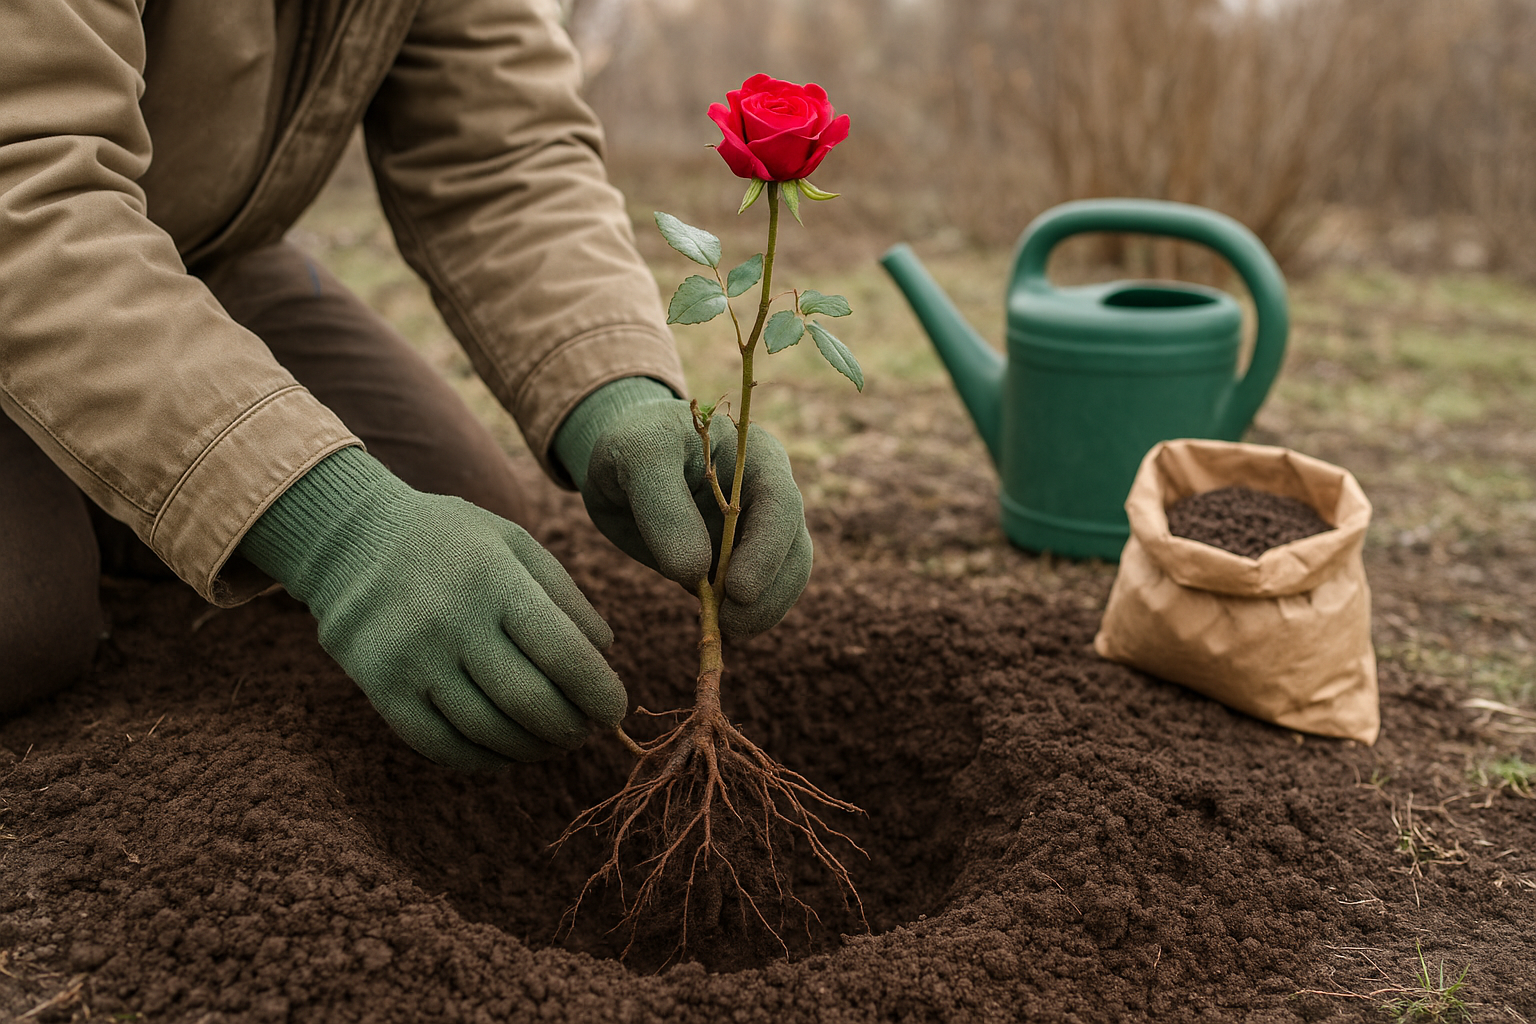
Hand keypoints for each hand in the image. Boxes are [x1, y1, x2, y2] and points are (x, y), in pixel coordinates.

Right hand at [239, 448, 624, 770]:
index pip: (563, 654)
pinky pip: (443, 746)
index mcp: (495, 579)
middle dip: (571, 728)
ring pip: (490, 732)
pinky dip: (485, 759)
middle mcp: (452, 620)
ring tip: (552, 741)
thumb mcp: (513, 543)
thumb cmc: (451, 541)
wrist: (350, 537)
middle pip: (530, 703)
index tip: (614, 709)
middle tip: (585, 730)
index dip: (599, 693)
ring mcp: (412, 658)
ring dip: (533, 748)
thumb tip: (606, 653)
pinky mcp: (381, 688)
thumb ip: (564, 595)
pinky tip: (506, 750)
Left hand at [562, 387, 812, 639]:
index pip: (781, 504)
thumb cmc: (633, 445)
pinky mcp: (740, 563)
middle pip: (795, 549)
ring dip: (761, 612)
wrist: (622, 461)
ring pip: (784, 578)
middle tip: (731, 624)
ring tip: (722, 628)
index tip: (738, 592)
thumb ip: (663, 509)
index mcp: (755, 458)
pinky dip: (742, 616)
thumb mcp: (638, 458)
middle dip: (770, 593)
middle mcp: (770, 495)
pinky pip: (757, 596)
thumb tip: (695, 574)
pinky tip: (715, 624)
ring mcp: (760, 531)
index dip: (767, 550)